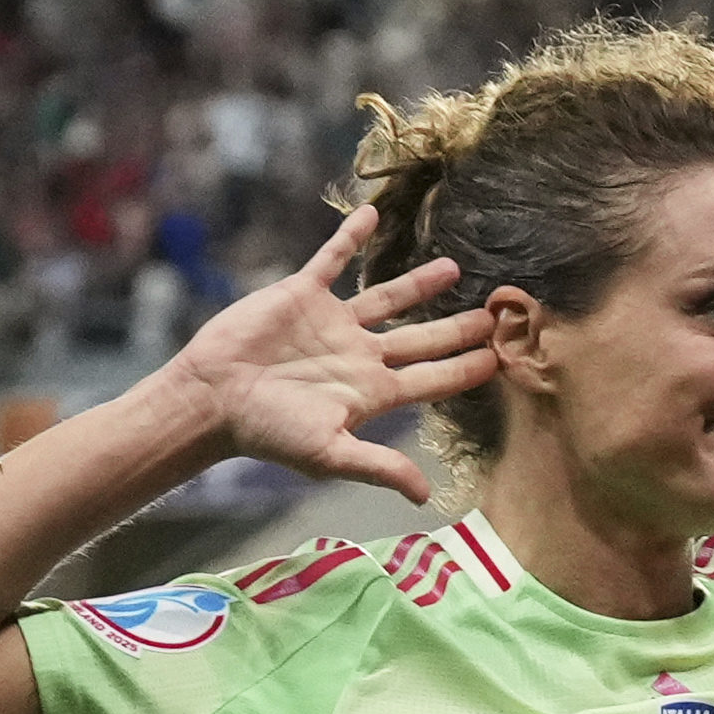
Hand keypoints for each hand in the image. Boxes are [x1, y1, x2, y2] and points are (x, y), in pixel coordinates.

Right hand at [172, 208, 496, 505]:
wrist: (214, 398)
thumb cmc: (269, 432)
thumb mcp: (328, 454)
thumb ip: (379, 467)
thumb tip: (425, 496)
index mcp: (371, 393)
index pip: (431, 379)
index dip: (465, 370)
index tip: (500, 357)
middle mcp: (358, 356)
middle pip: (420, 339)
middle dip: (456, 329)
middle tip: (494, 314)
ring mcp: (332, 324)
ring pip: (386, 297)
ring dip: (419, 284)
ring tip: (452, 268)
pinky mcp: (302, 295)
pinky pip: (333, 260)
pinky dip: (351, 238)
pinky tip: (372, 217)